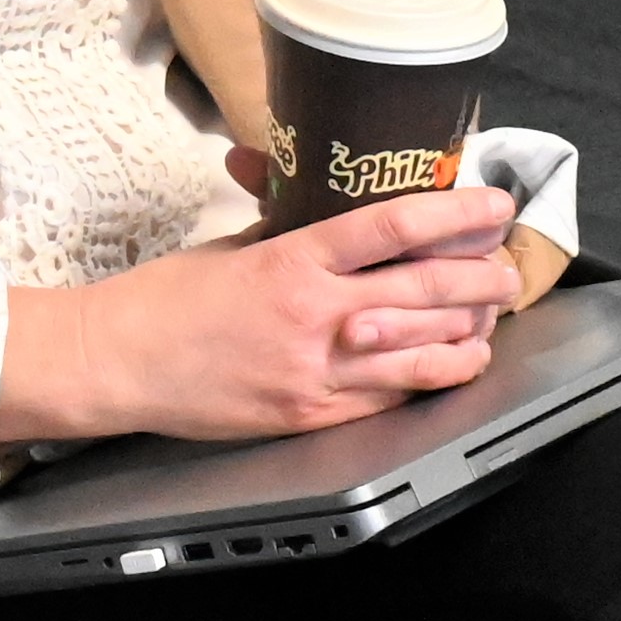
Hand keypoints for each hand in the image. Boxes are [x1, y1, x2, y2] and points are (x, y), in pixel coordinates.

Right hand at [0, 182, 522, 446]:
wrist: (115, 364)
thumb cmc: (161, 302)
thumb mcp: (230, 248)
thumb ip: (289, 234)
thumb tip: (336, 217)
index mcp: (291, 261)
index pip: (393, 227)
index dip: (455, 214)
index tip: (491, 205)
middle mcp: (314, 315)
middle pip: (427, 288)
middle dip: (481, 274)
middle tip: (505, 264)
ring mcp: (318, 370)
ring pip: (425, 348)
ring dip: (471, 328)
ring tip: (491, 313)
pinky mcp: (313, 414)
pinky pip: (394, 394)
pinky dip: (434, 374)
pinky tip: (455, 360)